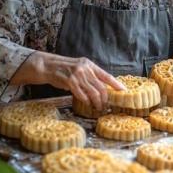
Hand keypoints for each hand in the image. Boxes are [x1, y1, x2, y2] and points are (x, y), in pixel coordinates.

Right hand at [11, 52, 125, 109]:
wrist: (48, 66)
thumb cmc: (65, 69)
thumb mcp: (80, 68)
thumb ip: (90, 75)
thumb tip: (103, 87)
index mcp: (90, 65)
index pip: (106, 76)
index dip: (116, 84)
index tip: (123, 91)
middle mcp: (85, 69)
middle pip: (101, 87)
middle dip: (105, 98)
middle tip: (105, 105)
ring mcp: (78, 75)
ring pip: (93, 92)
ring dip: (96, 102)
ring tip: (97, 107)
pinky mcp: (69, 81)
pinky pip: (81, 94)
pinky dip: (85, 100)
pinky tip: (86, 103)